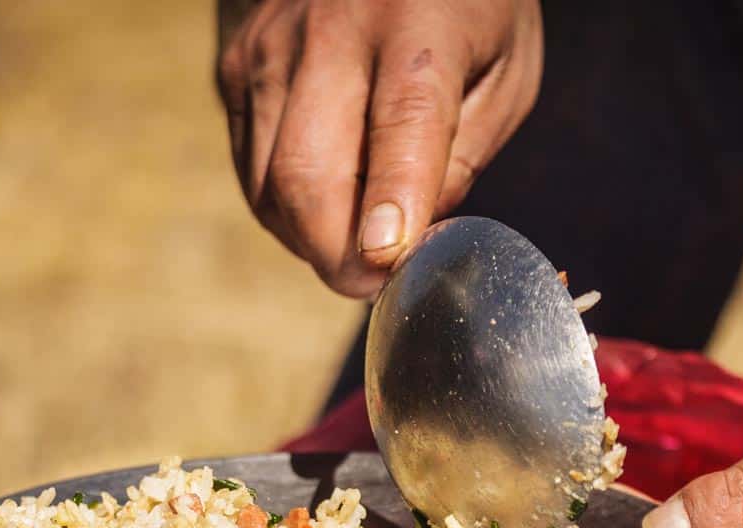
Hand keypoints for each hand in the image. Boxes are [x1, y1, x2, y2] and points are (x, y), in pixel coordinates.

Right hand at [216, 0, 541, 296]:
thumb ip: (462, 156)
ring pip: (270, 185)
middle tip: (370, 285)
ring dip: (311, 240)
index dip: (392, 199)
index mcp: (416, 22)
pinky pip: (251, 171)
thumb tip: (411, 240)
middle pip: (309, 171)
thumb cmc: (465, 12)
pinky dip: (286, 210)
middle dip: (337, 253)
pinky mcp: (236, 68)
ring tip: (354, 244)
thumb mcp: (505, 74)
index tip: (387, 261)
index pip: (400, 122)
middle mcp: (329, 30)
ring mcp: (270, 49)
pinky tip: (327, 206)